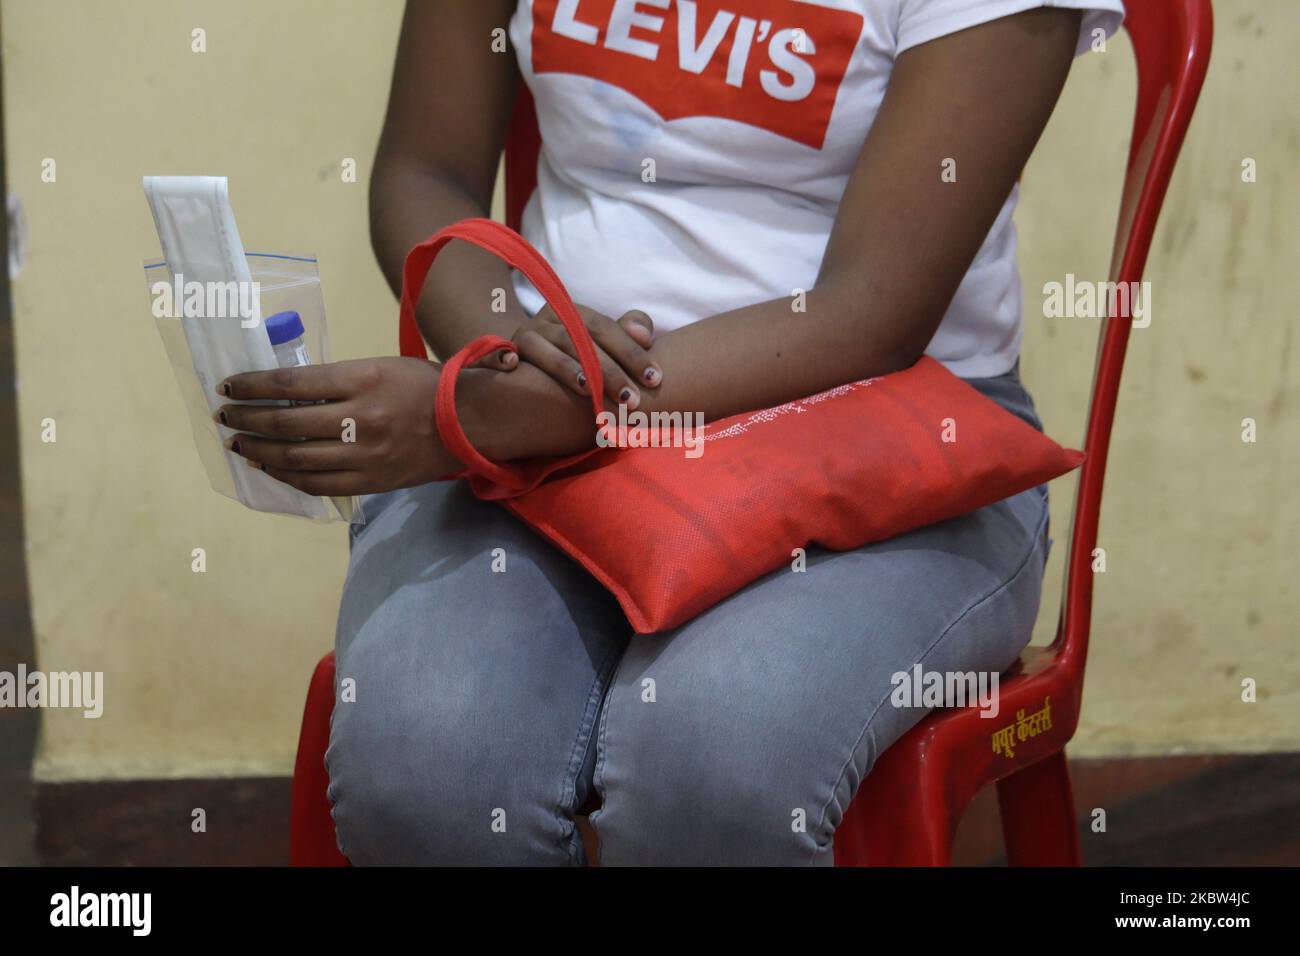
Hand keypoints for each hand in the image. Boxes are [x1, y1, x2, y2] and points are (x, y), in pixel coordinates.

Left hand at [214, 357, 461, 495]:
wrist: (468, 425)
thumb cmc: (423, 387)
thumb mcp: (379, 367)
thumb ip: (336, 379)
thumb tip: (285, 391)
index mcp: (361, 380)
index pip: (291, 383)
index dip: (253, 386)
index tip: (229, 386)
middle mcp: (360, 419)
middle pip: (286, 422)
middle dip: (247, 418)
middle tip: (225, 415)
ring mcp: (364, 455)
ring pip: (295, 457)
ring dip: (259, 449)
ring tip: (238, 441)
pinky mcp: (370, 481)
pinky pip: (318, 483)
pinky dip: (287, 476)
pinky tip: (269, 466)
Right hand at [479, 305, 661, 409]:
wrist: (527, 369)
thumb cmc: (579, 362)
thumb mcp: (605, 346)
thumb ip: (629, 334)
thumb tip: (644, 335)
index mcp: (573, 313)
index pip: (604, 328)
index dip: (630, 352)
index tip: (654, 379)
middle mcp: (546, 321)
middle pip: (577, 340)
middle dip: (606, 370)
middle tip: (631, 399)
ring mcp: (520, 338)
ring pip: (541, 348)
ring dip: (564, 367)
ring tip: (588, 391)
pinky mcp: (500, 355)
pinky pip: (494, 354)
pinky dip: (499, 357)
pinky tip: (511, 367)